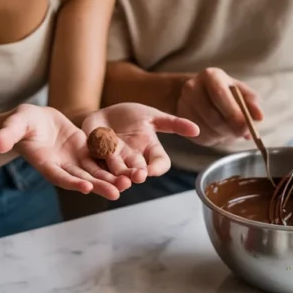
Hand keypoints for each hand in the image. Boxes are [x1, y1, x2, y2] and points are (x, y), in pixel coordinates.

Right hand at [0, 104, 130, 199]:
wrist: (34, 120)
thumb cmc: (21, 122)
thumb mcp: (14, 125)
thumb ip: (7, 134)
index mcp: (45, 163)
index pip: (59, 176)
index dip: (72, 182)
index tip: (85, 187)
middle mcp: (62, 166)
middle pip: (82, 179)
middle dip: (99, 186)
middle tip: (117, 192)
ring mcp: (74, 160)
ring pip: (95, 172)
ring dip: (110, 178)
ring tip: (128, 184)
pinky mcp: (84, 151)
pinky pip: (100, 158)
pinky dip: (113, 164)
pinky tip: (129, 168)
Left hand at [81, 103, 199, 182]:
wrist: (105, 112)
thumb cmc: (132, 116)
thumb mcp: (154, 116)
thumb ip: (174, 123)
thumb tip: (197, 130)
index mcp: (149, 150)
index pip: (159, 163)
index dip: (157, 168)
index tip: (152, 169)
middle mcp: (133, 158)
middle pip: (137, 170)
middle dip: (137, 174)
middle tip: (137, 176)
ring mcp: (114, 158)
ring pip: (116, 170)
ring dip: (118, 176)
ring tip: (120, 180)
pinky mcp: (95, 154)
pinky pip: (96, 161)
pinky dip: (98, 163)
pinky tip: (98, 164)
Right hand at [176, 68, 262, 146]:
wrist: (199, 93)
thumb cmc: (225, 92)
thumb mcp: (240, 92)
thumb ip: (251, 103)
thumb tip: (259, 116)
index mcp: (210, 76)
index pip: (220, 94)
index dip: (234, 113)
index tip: (246, 126)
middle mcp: (192, 87)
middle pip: (212, 115)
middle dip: (230, 128)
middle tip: (241, 133)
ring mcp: (183, 103)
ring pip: (205, 128)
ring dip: (222, 135)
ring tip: (229, 131)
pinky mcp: (180, 119)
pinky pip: (198, 135)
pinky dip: (212, 139)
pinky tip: (218, 132)